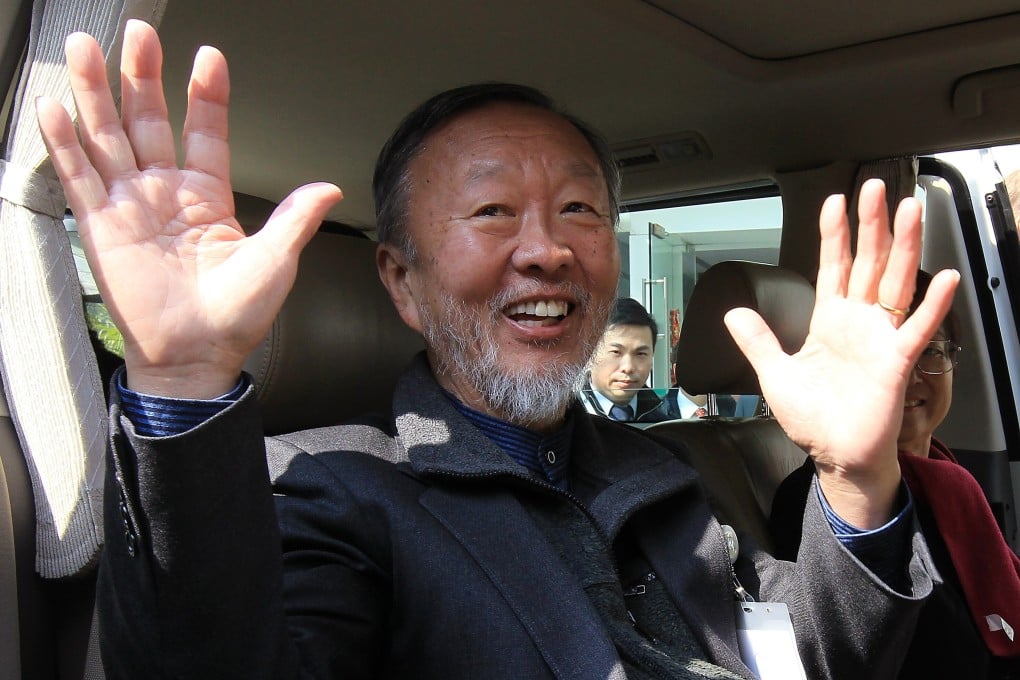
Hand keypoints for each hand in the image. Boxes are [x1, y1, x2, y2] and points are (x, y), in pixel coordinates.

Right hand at [36, 20, 341, 397]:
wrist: (197, 355)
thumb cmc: (236, 316)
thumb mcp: (275, 260)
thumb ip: (294, 218)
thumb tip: (329, 189)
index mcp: (207, 197)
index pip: (205, 132)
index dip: (206, 96)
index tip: (209, 60)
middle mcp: (165, 194)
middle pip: (148, 121)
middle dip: (142, 77)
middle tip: (139, 34)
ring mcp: (130, 206)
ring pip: (109, 137)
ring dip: (96, 93)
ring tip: (88, 49)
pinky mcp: (100, 226)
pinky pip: (79, 177)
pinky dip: (66, 142)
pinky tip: (57, 107)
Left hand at [725, 179, 958, 526]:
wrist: (835, 456)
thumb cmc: (813, 418)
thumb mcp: (774, 374)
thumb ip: (758, 341)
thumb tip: (733, 313)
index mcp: (830, 321)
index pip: (833, 267)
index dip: (834, 235)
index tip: (835, 202)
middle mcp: (858, 322)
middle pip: (868, 263)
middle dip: (871, 225)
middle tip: (874, 187)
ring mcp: (880, 339)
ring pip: (895, 283)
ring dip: (902, 248)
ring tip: (909, 211)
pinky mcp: (896, 363)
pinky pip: (916, 329)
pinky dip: (931, 305)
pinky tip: (943, 279)